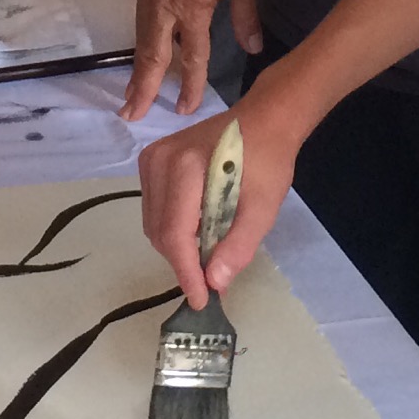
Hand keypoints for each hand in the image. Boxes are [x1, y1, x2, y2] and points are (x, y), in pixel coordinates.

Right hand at [120, 0, 260, 121]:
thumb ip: (245, 16)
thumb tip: (253, 48)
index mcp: (192, 6)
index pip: (192, 56)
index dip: (191, 85)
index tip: (186, 109)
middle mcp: (166, 6)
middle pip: (152, 56)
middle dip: (142, 88)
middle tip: (132, 114)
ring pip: (141, 41)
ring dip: (136, 71)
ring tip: (131, 96)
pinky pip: (140, 25)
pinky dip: (138, 48)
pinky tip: (140, 59)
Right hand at [135, 82, 302, 305]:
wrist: (264, 119)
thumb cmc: (268, 159)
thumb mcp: (263, 207)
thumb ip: (238, 246)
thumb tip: (215, 282)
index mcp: (185, 168)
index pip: (174, 233)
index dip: (186, 272)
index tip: (201, 299)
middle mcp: (158, 162)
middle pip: (160, 231)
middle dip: (183, 261)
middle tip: (211, 278)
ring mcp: (151, 159)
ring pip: (153, 223)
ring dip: (177, 246)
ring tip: (207, 252)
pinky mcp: (151, 160)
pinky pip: (154, 208)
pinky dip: (173, 227)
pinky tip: (197, 229)